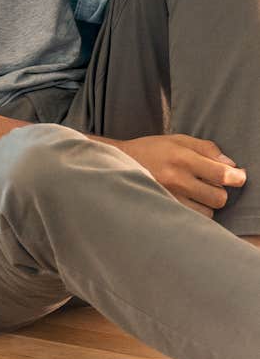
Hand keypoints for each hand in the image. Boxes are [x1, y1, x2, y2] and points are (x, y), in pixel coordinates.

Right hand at [117, 134, 245, 216]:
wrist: (119, 164)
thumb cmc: (152, 150)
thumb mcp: (178, 139)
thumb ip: (206, 149)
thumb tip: (231, 164)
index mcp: (182, 158)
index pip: (220, 174)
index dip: (237, 177)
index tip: (240, 177)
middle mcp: (176, 180)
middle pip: (218, 198)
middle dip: (221, 192)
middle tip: (212, 184)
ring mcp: (170, 198)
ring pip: (208, 212)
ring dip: (207, 204)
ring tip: (195, 192)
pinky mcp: (164, 210)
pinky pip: (193, 218)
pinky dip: (195, 211)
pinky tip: (187, 201)